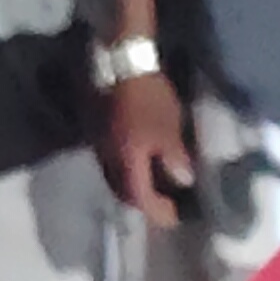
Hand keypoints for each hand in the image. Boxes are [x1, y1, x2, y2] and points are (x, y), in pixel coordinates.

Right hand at [99, 70, 193, 230]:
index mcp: (125, 163)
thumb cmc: (148, 97)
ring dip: (132, 186)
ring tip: (152, 185)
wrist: (119, 63)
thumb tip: (183, 182)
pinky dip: (125, 169)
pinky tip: (137, 161)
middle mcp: (106, 160)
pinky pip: (110, 162)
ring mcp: (98, 146)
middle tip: (163, 204)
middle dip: (143, 203)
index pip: (140, 199)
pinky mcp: (96, 131)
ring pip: (113, 177)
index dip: (158, 211)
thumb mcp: (168, 129)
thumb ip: (174, 159)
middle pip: (122, 193)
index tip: (174, 218)